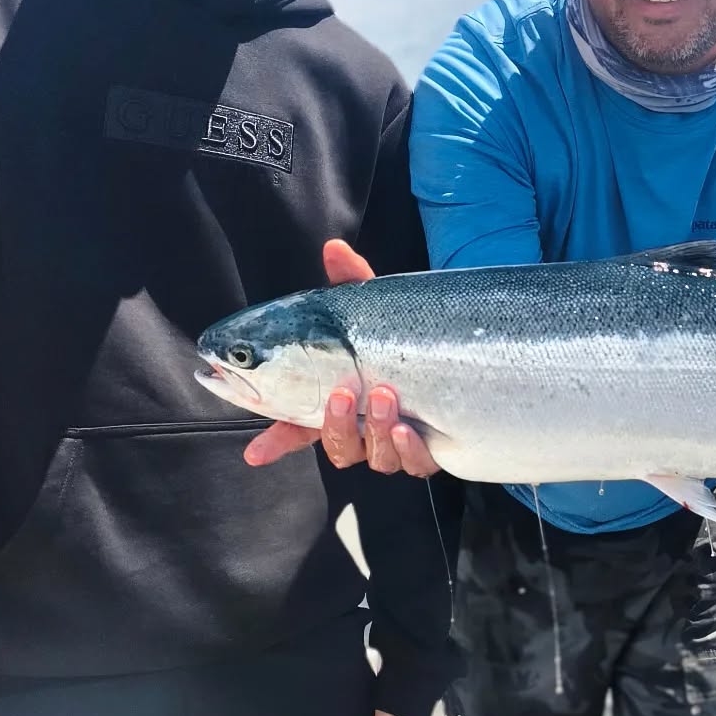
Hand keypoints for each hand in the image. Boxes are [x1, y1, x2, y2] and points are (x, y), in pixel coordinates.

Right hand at [244, 239, 438, 476]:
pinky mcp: (427, 451)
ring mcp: (394, 444)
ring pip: (375, 458)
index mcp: (339, 403)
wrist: (459, 349)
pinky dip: (409, 451)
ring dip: (377, 432)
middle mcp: (364, 429)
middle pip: (338, 448)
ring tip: (387, 397)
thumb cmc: (401, 336)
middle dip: (336, 426)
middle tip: (344, 394)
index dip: (276, 442)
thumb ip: (352, 283)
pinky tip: (411, 429)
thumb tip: (335, 249)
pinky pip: (415, 465)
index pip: (298, 428)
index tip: (256, 452)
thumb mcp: (374, 310)